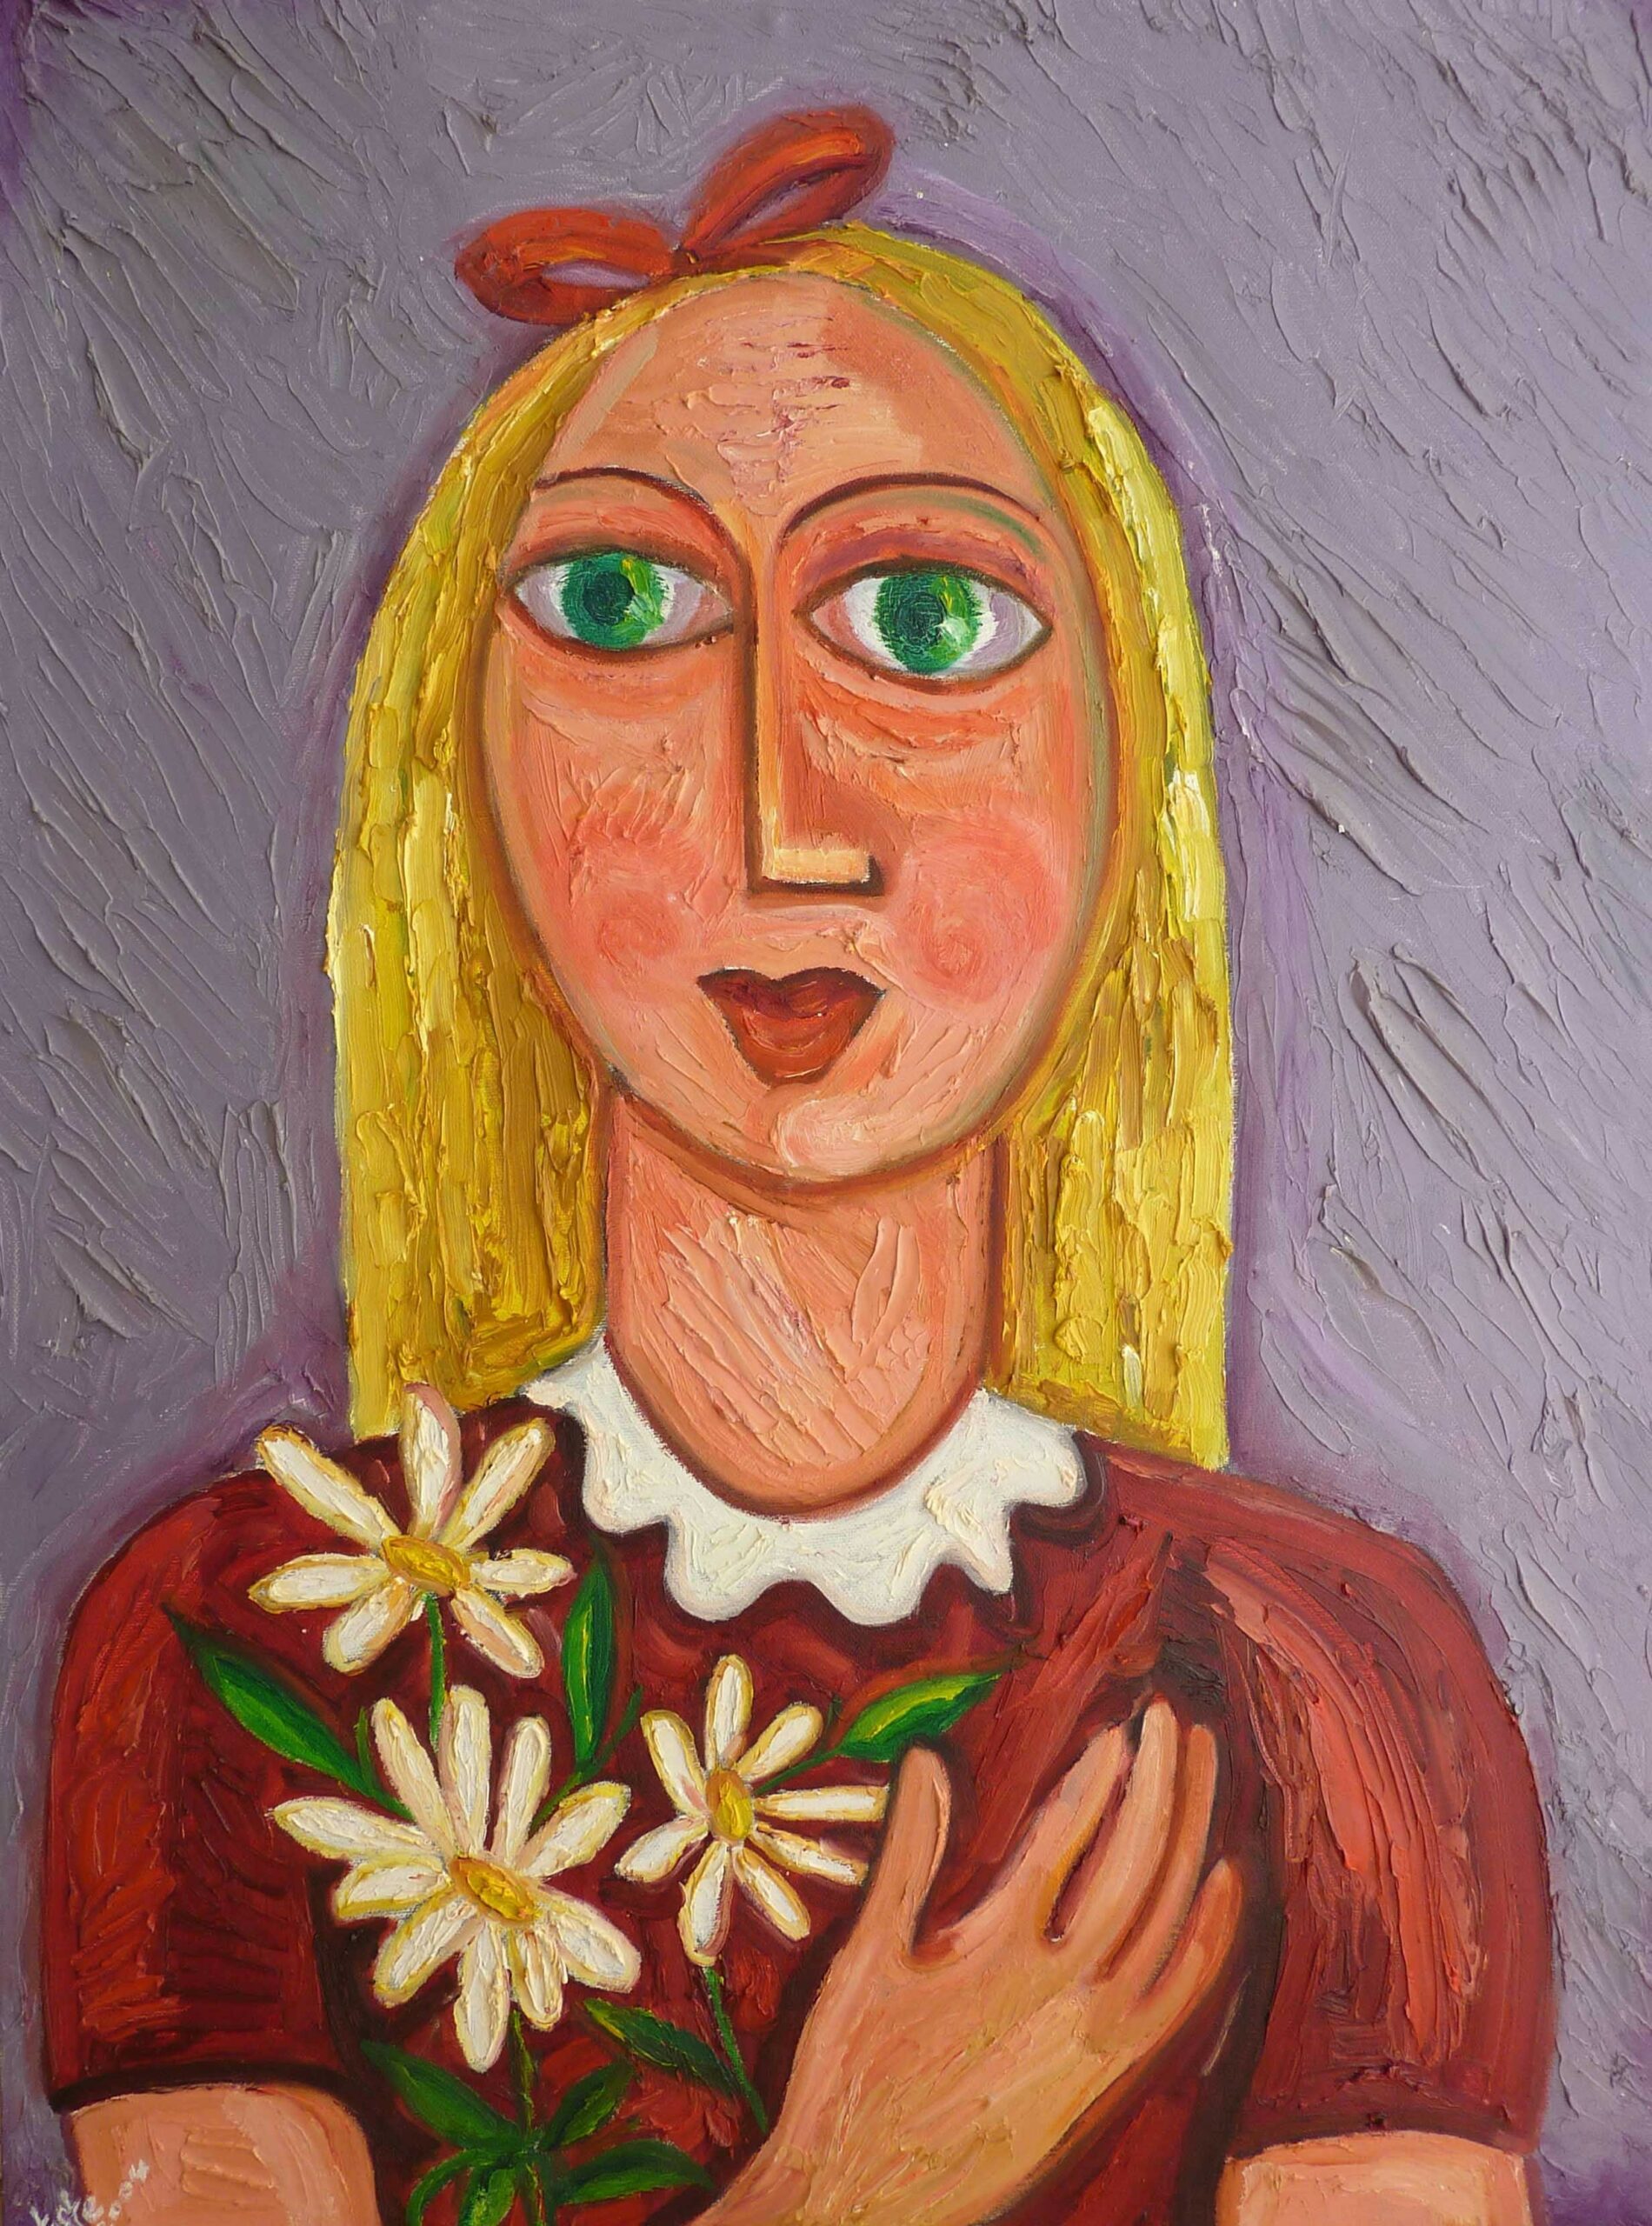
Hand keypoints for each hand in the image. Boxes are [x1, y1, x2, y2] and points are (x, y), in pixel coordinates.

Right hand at [709, 1697, 1241, 2225]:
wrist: (869, 2203)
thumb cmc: (852, 2075)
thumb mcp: (867, 1958)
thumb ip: (907, 1853)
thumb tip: (930, 1758)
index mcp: (997, 1953)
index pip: (1069, 1838)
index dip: (1100, 1775)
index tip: (1120, 1728)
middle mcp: (1063, 1993)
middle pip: (1135, 1864)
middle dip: (1160, 1784)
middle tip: (1170, 1719)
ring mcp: (1098, 2040)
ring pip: (1169, 1917)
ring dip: (1191, 1834)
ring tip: (1200, 1769)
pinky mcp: (1113, 2080)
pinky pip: (1183, 1994)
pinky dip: (1211, 1932)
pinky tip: (1225, 1879)